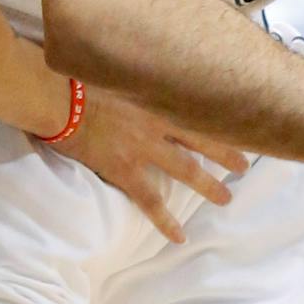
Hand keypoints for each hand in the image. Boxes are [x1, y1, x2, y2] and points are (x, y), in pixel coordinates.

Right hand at [52, 85, 248, 241]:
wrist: (59, 98)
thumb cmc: (81, 76)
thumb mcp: (118, 67)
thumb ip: (137, 73)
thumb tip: (144, 68)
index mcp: (156, 95)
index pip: (198, 106)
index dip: (219, 115)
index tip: (239, 119)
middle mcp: (158, 121)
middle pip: (203, 138)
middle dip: (226, 152)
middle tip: (244, 165)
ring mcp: (144, 147)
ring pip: (186, 170)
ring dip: (209, 184)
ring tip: (226, 198)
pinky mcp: (125, 169)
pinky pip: (150, 201)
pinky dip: (166, 220)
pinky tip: (178, 236)